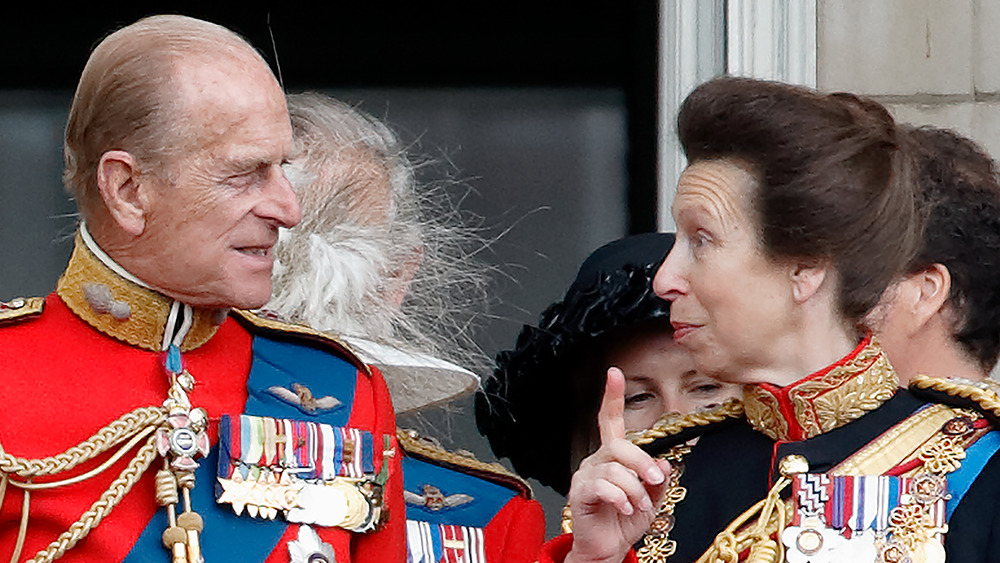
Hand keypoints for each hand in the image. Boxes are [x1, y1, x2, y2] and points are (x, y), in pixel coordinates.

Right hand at [565, 367, 672, 562]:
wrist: (608, 549)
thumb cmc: (625, 522)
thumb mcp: (652, 499)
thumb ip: (657, 479)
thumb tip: (664, 463)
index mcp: (613, 457)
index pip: (609, 420)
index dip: (612, 396)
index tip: (614, 373)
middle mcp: (596, 461)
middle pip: (619, 445)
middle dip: (642, 462)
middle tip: (656, 481)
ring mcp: (585, 476)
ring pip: (615, 469)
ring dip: (635, 489)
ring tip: (639, 505)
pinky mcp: (579, 493)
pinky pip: (603, 486)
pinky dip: (621, 498)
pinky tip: (626, 509)